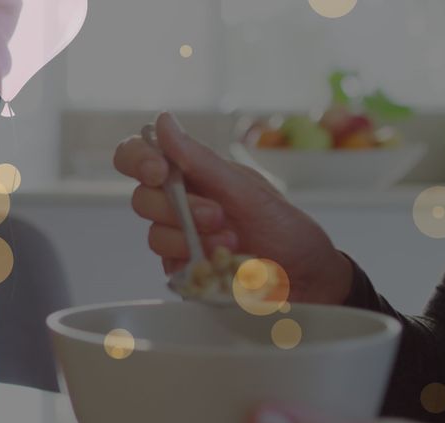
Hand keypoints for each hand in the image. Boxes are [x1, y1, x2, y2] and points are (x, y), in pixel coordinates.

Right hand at [113, 112, 353, 304]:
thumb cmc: (284, 229)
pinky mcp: (183, 271)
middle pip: (141, 199)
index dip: (137, 159)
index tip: (159, 171)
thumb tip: (163, 120)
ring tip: (232, 244)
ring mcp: (179, 239)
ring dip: (191, 239)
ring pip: (154, 236)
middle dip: (179, 209)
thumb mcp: (247, 190)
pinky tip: (224, 264)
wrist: (307, 278)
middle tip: (218, 216)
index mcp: (192, 174)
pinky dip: (196, 264)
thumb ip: (201, 160)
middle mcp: (179, 204)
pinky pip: (168, 267)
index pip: (140, 155)